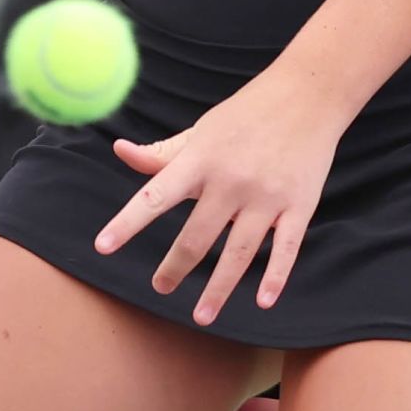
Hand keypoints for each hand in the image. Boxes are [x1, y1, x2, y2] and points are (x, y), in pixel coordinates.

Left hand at [93, 72, 346, 324]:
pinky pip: (286, 250)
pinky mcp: (299, 206)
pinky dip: (275, 278)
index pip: (154, 197)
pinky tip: (261, 302)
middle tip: (159, 288)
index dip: (126, 223)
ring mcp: (267, 197)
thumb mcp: (200, 131)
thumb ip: (162, 153)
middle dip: (174, 268)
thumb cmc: (245, 114)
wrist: (309, 94)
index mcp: (200, 161)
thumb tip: (119, 151)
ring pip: (239, 254)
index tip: (102, 246)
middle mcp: (231, 181)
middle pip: (196, 238)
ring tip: (201, 316)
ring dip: (218, 289)